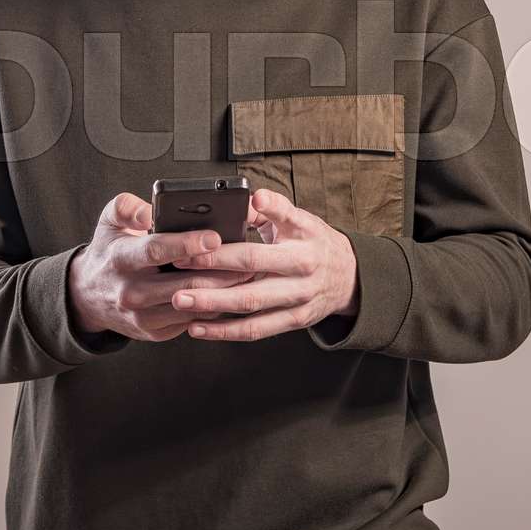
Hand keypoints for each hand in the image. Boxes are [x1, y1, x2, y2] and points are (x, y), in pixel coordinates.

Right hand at [67, 192, 258, 341]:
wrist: (88, 295)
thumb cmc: (109, 251)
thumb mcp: (109, 220)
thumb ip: (128, 206)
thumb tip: (150, 211)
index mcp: (121, 259)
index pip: (157, 251)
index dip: (188, 244)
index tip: (215, 237)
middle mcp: (131, 291)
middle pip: (185, 284)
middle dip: (221, 272)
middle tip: (249, 258)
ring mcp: (143, 316)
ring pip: (194, 305)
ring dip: (224, 291)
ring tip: (247, 273)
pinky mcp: (155, 332)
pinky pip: (193, 319)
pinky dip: (214, 305)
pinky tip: (229, 291)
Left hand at [168, 188, 359, 341]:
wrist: (350, 277)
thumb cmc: (315, 242)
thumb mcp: (301, 219)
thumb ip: (272, 209)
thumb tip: (244, 198)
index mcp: (303, 240)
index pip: (267, 235)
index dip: (236, 237)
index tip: (202, 237)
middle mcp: (302, 271)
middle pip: (252, 273)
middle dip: (213, 271)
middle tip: (180, 267)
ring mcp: (298, 299)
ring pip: (250, 305)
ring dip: (213, 306)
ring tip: (181, 301)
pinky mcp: (293, 321)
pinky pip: (256, 330)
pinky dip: (225, 332)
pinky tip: (198, 328)